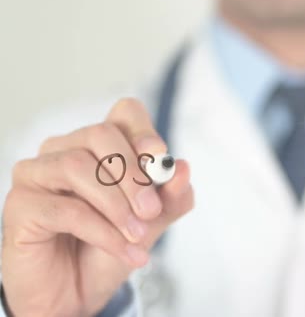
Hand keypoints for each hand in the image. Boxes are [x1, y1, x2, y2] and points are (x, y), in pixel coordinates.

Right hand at [1, 98, 193, 316]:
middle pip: (101, 134)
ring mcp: (37, 174)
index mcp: (99, 146)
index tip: (160, 161)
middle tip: (151, 210)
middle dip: (133, 174)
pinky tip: (125, 251)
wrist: (77, 292)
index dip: (144, 131)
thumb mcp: (151, 222)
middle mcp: (65, 150)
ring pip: (78, 166)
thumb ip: (170, 197)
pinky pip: (66, 208)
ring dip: (117, 205)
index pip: (123, 113)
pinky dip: (103, 232)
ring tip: (138, 235)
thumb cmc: (108, 248)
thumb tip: (183, 167)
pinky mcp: (21, 205)